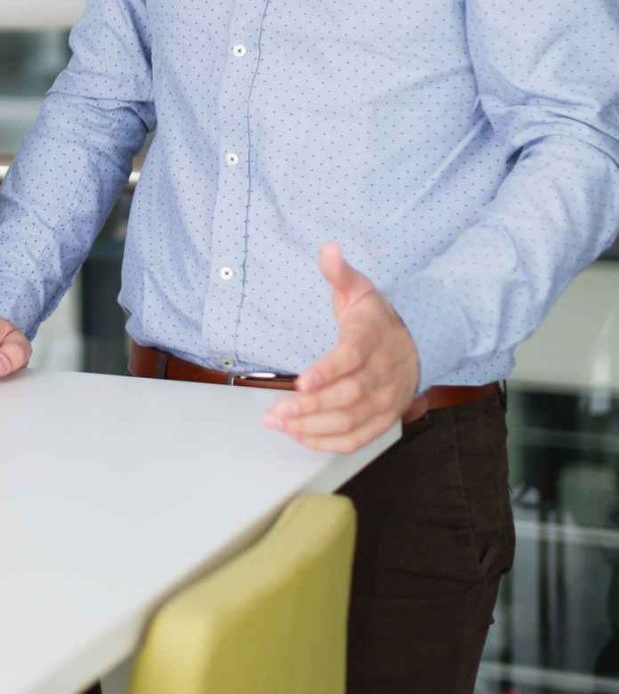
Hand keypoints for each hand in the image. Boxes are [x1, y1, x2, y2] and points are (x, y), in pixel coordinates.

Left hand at [264, 244, 419, 452]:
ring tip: (279, 423)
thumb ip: (340, 274)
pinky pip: (357, 439)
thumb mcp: (360, 290)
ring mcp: (385, 400)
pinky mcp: (384, 420)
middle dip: (310, 407)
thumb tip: (328, 250)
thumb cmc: (376, 319)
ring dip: (312, 427)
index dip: (327, 371)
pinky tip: (301, 436)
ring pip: (350, 422)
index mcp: (372, 339)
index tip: (301, 381)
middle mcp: (382, 373)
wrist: (417, 345)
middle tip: (276, 412)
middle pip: (348, 397)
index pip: (352, 357)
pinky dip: (328, 443)